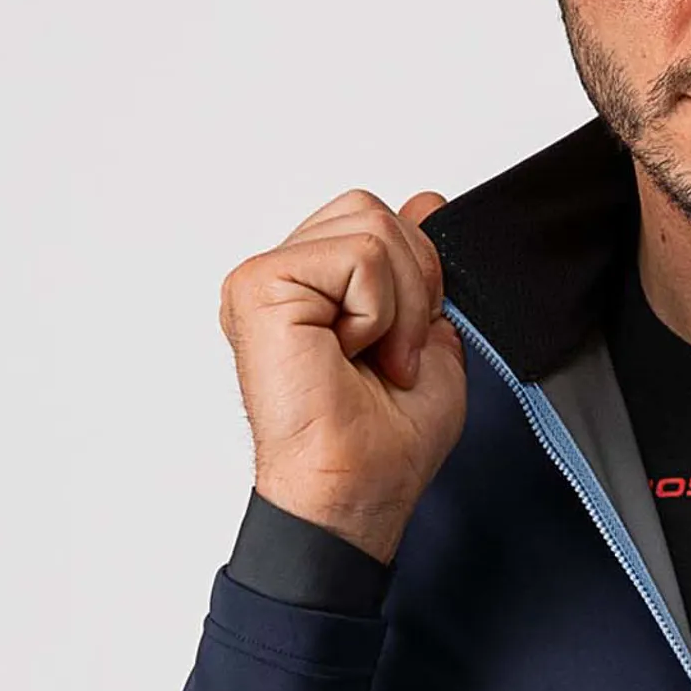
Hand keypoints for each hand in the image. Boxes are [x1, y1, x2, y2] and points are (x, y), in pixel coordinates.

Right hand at [217, 188, 466, 563]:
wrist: (358, 489)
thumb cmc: (385, 443)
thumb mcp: (430, 341)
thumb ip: (424, 271)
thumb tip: (427, 201)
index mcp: (318, 288)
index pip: (376, 223)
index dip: (417, 274)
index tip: (409, 341)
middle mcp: (286, 278)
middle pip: (374, 212)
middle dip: (415, 288)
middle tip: (394, 356)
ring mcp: (266, 277)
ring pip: (371, 226)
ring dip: (399, 304)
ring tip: (375, 357)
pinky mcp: (260, 284)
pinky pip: (357, 256)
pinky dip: (376, 312)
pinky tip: (352, 353)